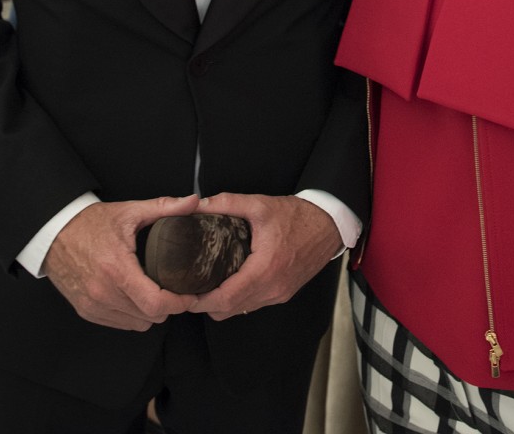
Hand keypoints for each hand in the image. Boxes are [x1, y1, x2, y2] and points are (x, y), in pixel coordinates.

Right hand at [43, 195, 199, 329]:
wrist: (54, 233)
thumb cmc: (90, 223)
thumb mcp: (130, 211)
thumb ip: (165, 208)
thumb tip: (194, 202)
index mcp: (117, 269)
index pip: (155, 303)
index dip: (179, 303)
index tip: (190, 295)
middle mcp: (103, 292)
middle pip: (150, 317)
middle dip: (168, 306)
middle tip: (174, 290)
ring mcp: (94, 305)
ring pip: (137, 324)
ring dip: (150, 313)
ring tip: (154, 292)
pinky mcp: (86, 311)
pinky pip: (120, 324)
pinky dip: (132, 315)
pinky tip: (134, 296)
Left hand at [187, 193, 343, 320]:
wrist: (329, 225)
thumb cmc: (298, 217)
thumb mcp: (260, 205)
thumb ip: (227, 203)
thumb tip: (200, 206)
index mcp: (265, 269)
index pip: (226, 298)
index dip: (201, 301)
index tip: (185, 294)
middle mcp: (273, 288)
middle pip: (229, 310)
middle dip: (206, 304)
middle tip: (190, 288)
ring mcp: (279, 294)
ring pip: (241, 311)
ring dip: (222, 303)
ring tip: (207, 285)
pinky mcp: (283, 294)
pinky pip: (254, 305)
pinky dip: (239, 299)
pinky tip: (231, 282)